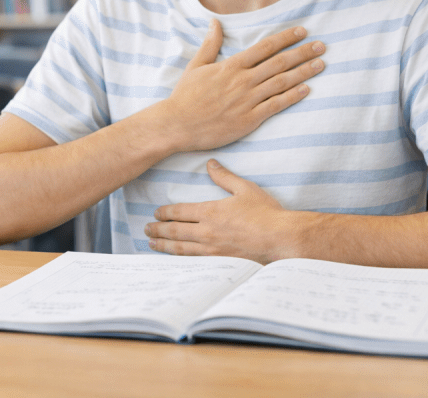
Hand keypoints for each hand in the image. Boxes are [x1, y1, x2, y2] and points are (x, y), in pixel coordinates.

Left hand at [145, 159, 294, 262]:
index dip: (165, 212)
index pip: (180, 212)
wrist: (281, 238)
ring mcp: (212, 249)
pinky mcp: (220, 262)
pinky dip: (179, 260)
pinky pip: (193, 261)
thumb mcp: (245, 189)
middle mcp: (207, 231)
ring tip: (152, 244)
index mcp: (211, 212)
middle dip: (158, 230)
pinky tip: (173, 260)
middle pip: (175, 231)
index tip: (156, 213)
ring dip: (163, 246)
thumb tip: (210, 164)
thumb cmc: (266, 213)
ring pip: (180, 248)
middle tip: (146, 229)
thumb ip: (224, 177)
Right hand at [160, 19, 323, 152]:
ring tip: (321, 64)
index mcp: (231, 66)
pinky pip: (276, 105)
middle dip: (302, 52)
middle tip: (322, 45)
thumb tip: (216, 22)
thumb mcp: (196, 66)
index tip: (302, 31)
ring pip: (282, 82)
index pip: (265, 47)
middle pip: (279, 62)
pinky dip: (292, 97)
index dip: (285, 38)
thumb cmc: (185, 96)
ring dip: (303, 72)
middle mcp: (243, 80)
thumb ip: (210, 44)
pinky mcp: (249, 119)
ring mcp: (247, 100)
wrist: (177, 124)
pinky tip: (307, 90)